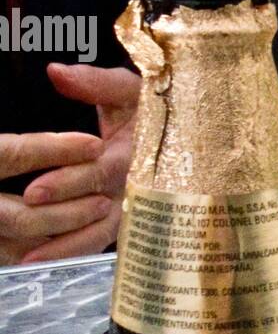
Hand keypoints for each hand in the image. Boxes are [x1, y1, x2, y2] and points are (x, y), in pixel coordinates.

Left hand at [1, 65, 140, 265]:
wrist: (196, 129)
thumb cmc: (157, 106)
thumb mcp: (129, 89)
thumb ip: (94, 83)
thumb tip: (56, 72)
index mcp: (137, 154)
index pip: (99, 173)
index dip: (68, 183)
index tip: (34, 192)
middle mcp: (139, 187)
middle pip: (97, 209)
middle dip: (60, 217)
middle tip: (25, 224)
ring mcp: (137, 209)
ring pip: (102, 235)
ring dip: (67, 248)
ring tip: (32, 261)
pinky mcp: (133, 222)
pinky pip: (104, 242)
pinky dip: (77, 252)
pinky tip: (48, 260)